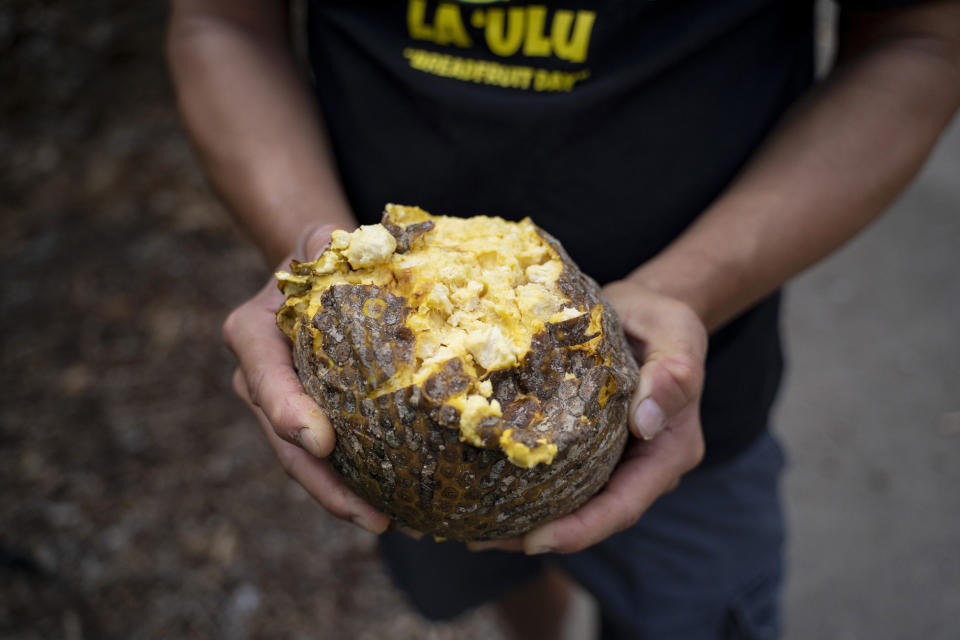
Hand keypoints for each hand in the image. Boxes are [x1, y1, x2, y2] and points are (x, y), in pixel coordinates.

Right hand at [223, 224, 390, 534]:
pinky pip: (331, 459)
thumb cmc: (321, 257)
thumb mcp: (319, 240)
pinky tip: (399, 508)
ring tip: (391, 523)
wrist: (317, 277)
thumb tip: (349, 247)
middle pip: (284, 439)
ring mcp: (282, 407)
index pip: (263, 375)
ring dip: (343, 497)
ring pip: (304, 461)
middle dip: (323, 482)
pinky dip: (357, 484)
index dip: (287, 411)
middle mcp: (258, 378)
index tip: (321, 442)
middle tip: (371, 514)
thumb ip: (326, 241)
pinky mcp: (312, 422)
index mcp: (253, 334)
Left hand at [470, 279, 706, 553]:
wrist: (644, 309)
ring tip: (466, 529)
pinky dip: (518, 483)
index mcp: (668, 452)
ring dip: (519, 518)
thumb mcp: (677, 335)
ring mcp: (609, 458)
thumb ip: (673, 375)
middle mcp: (638, 466)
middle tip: (480, 542)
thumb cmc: (664, 320)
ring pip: (567, 501)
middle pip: (589, 515)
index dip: (582, 530)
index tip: (536, 543)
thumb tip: (646, 423)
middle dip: (538, 535)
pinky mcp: (584, 444)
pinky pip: (553, 471)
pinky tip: (475, 485)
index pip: (624, 505)